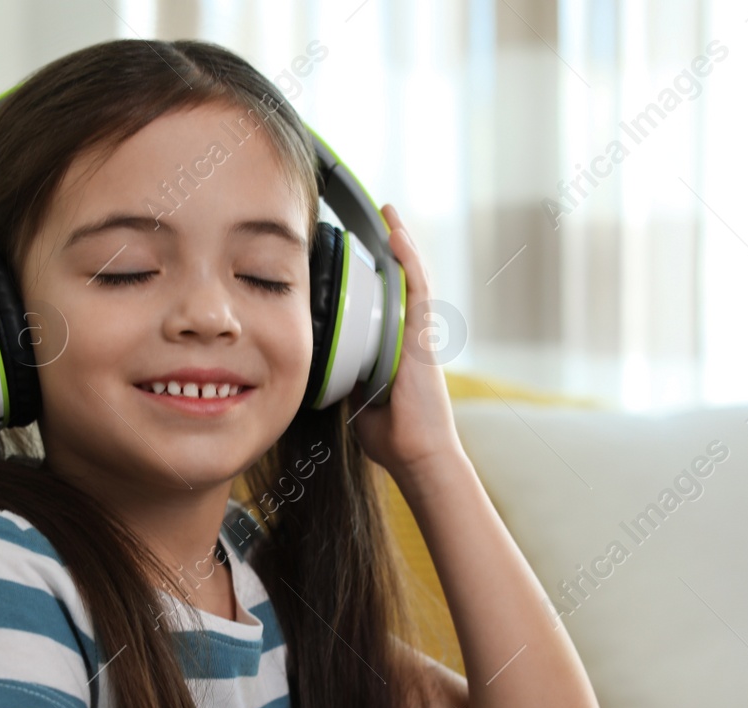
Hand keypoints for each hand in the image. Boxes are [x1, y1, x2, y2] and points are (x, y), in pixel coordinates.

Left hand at [346, 203, 464, 482]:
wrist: (415, 454)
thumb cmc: (391, 436)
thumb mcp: (357, 399)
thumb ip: (345, 378)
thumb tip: (324, 367)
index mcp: (395, 348)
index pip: (385, 303)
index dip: (376, 277)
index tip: (360, 257)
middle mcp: (410, 335)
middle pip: (400, 283)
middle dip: (390, 251)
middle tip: (377, 219)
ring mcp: (419, 333)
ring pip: (410, 278)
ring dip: (400, 244)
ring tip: (388, 214)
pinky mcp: (423, 336)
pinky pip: (417, 288)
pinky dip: (408, 260)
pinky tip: (397, 234)